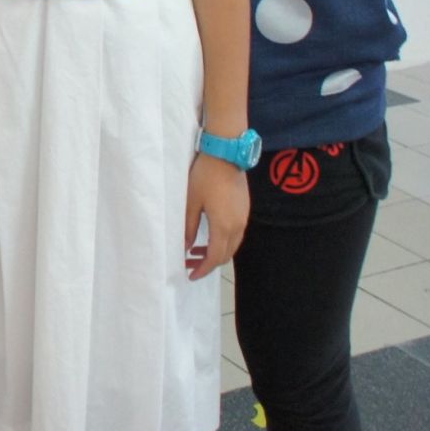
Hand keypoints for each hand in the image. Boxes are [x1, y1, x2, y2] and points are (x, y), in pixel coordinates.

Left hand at [183, 153, 248, 279]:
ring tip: (195, 252)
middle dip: (208, 263)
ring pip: (232, 246)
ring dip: (215, 252)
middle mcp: (238, 226)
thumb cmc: (204, 177)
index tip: (190, 275)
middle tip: (189, 265)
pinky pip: (235, 235)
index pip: (215, 257)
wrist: (226, 155)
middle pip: (225, 255)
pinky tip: (208, 237)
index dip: (203, 269)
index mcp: (224, 226)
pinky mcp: (244, 210)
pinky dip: (222, 242)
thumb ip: (189, 226)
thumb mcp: (191, 202)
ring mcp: (243, 219)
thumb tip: (185, 246)